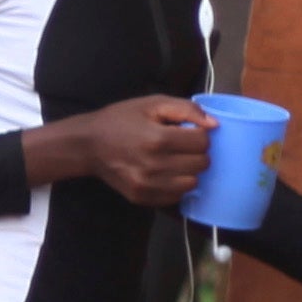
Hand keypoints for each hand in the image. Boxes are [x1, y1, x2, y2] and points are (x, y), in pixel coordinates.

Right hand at [49, 95, 213, 209]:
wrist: (87, 145)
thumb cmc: (121, 120)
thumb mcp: (152, 104)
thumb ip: (186, 109)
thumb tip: (214, 125)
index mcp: (157, 138)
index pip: (202, 142)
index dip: (198, 134)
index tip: (186, 132)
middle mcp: (154, 165)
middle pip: (201, 164)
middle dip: (196, 152)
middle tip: (181, 146)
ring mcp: (147, 185)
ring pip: (192, 183)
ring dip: (188, 171)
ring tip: (174, 160)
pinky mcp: (142, 198)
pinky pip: (175, 197)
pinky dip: (176, 185)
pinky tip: (165, 173)